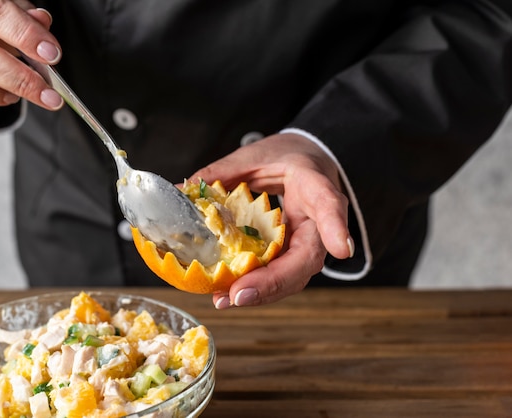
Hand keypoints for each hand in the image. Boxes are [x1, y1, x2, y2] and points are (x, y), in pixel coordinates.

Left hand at [191, 133, 353, 307]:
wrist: (308, 164)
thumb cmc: (286, 157)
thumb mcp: (255, 155)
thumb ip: (223, 171)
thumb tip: (183, 188)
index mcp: (315, 184)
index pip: (328, 203)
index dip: (335, 226)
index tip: (340, 248)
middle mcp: (319, 221)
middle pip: (307, 258)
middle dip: (274, 280)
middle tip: (240, 293)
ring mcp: (309, 242)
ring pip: (294, 276)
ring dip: (261, 292)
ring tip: (226, 298)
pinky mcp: (294, 255)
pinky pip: (279, 276)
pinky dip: (255, 287)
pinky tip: (227, 294)